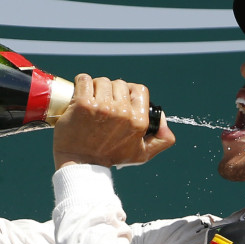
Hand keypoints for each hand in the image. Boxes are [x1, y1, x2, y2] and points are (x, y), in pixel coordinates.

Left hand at [53, 74, 174, 168]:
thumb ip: (161, 140)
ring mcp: (102, 107)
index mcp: (138, 121)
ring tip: (91, 104)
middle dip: (111, 91)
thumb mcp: (141, 154)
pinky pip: (84, 80)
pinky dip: (81, 83)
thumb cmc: (109, 157)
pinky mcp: (83, 103)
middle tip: (103, 105)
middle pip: (119, 84)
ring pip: (102, 81)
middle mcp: (122, 112)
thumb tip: (164, 123)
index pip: (139, 90)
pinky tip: (79, 95)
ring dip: (95, 88)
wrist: (80, 163)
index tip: (120, 100)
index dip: (130, 92)